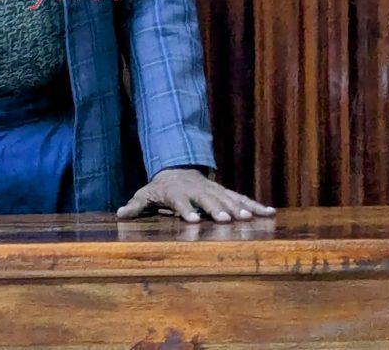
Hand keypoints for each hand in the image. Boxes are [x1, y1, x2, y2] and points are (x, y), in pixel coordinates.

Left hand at [116, 168, 275, 221]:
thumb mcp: (145, 194)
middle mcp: (197, 190)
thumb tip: (119, 214)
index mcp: (177, 192)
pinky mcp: (225, 191)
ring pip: (228, 197)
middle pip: (208, 200)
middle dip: (218, 209)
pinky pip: (241, 197)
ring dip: (239, 207)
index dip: (185, 210)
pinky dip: (255, 205)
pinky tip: (270, 212)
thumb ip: (135, 206)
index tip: (192, 220)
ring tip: (251, 218)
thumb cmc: (160, 187)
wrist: (176, 167)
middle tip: (228, 220)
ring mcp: (213, 189)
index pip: (181, 202)